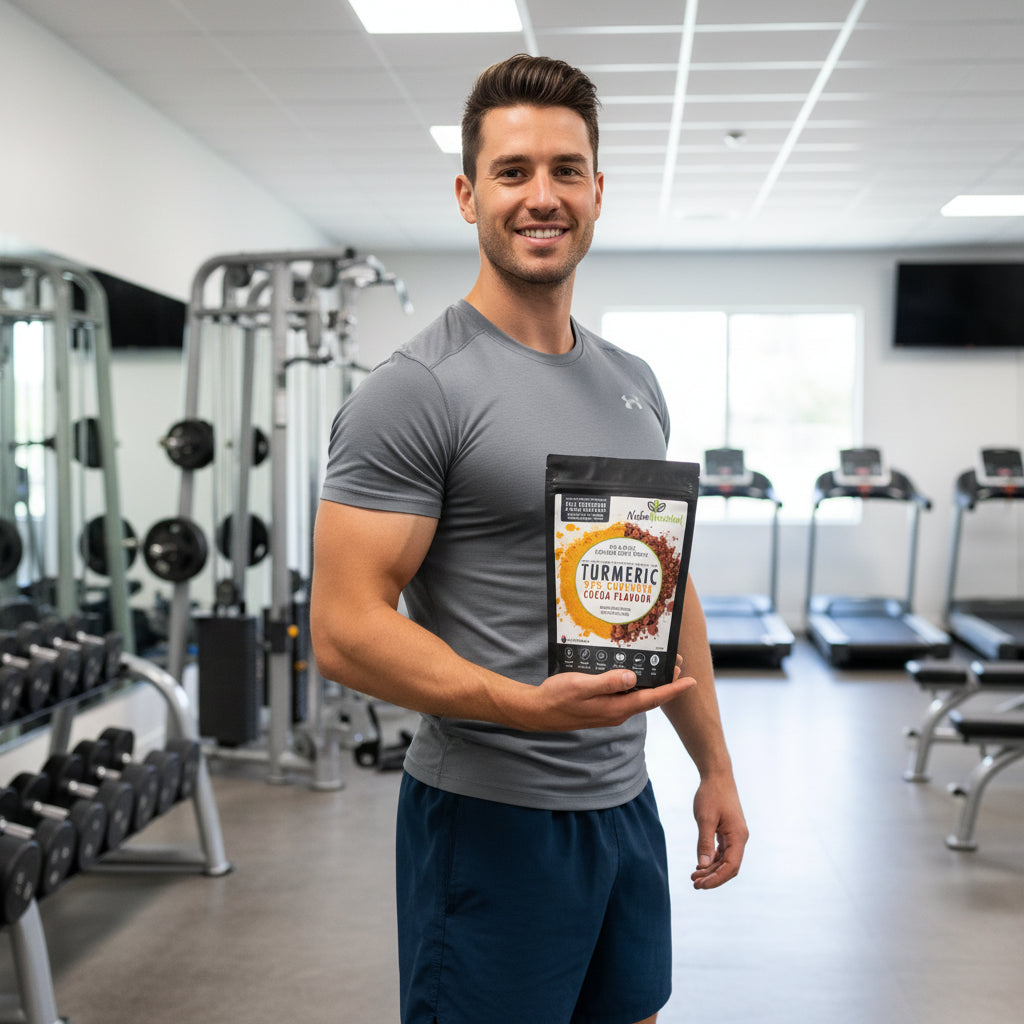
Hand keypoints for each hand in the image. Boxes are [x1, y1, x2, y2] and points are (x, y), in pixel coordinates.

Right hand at [521, 662, 696, 731]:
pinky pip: (625, 696)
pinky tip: (631, 672)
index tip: (691, 681)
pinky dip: (634, 684)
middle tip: (678, 661)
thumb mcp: (581, 686)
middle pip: (649, 697)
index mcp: (616, 708)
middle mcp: (617, 712)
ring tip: (660, 664)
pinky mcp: (602, 708)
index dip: (673, 689)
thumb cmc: (556, 698)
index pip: (652, 698)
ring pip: (638, 696)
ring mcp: (610, 711)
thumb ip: (607, 682)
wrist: (538, 712)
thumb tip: (633, 678)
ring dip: (651, 682)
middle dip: (666, 681)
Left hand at [690, 774, 747, 889]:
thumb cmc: (711, 794)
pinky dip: (712, 859)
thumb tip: (703, 865)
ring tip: (694, 876)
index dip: (716, 879)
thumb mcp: (705, 818)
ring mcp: (735, 835)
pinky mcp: (728, 831)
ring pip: (725, 860)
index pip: (730, 867)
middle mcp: (739, 838)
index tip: (701, 885)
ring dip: (711, 869)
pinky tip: (700, 865)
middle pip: (728, 866)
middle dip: (712, 877)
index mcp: (738, 837)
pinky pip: (722, 851)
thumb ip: (704, 842)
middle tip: (694, 884)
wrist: (717, 776)